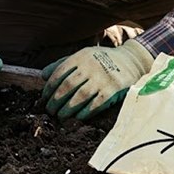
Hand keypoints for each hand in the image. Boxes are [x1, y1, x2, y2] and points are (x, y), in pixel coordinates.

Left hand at [40, 39, 154, 119]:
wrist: (131, 60)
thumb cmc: (102, 59)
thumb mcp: (83, 55)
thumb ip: (63, 64)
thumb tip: (43, 75)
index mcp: (81, 56)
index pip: (59, 73)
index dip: (49, 87)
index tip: (44, 98)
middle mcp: (91, 66)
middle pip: (68, 85)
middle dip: (56, 100)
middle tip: (50, 110)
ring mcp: (102, 78)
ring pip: (80, 96)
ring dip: (67, 109)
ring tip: (60, 116)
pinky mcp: (113, 89)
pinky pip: (96, 104)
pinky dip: (85, 112)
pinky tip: (77, 117)